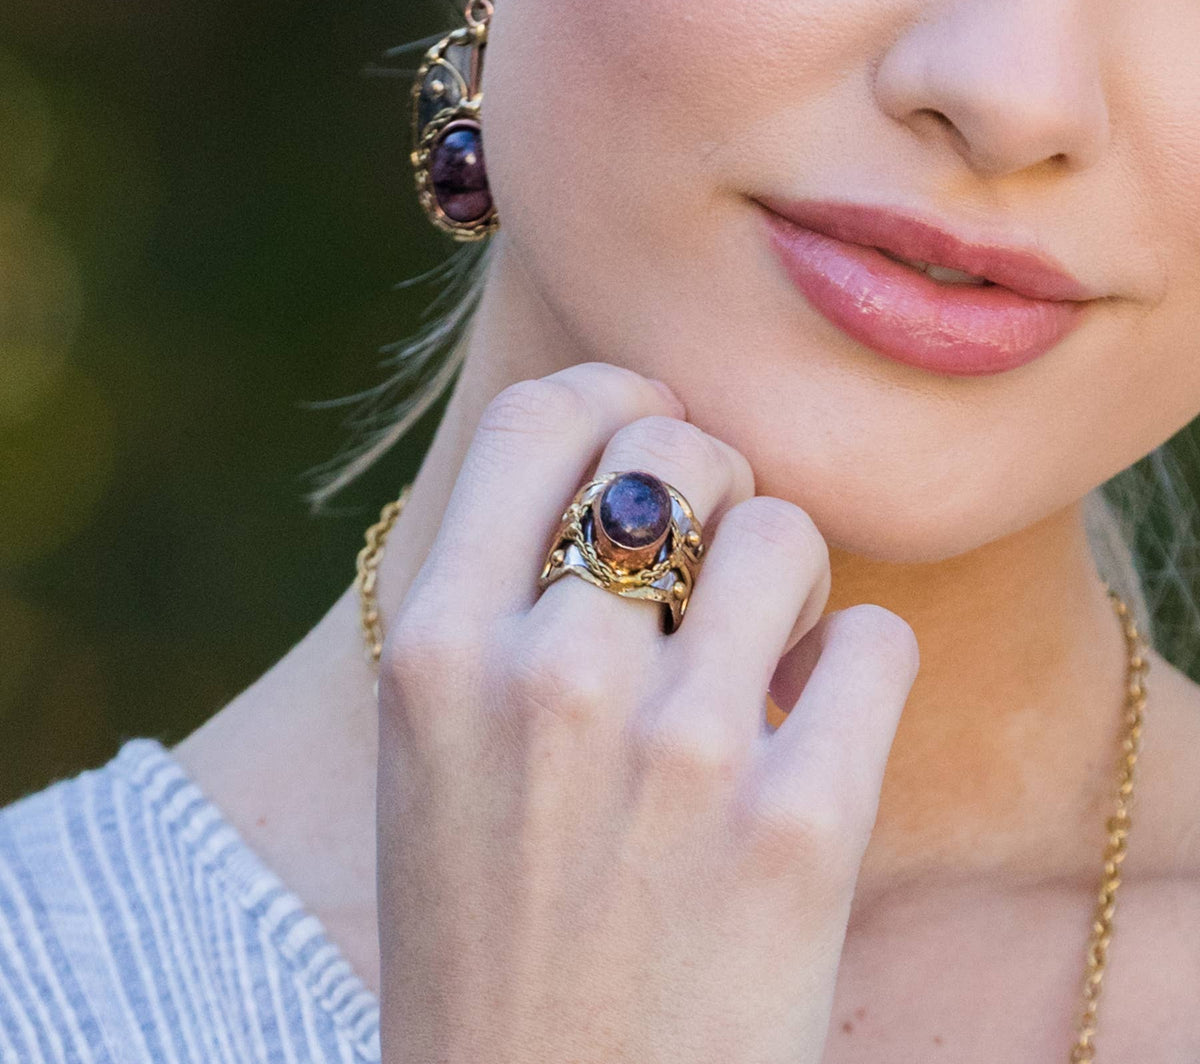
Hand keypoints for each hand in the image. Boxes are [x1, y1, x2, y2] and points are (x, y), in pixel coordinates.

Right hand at [376, 361, 918, 1063]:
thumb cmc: (487, 928)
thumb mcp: (435, 749)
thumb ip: (498, 603)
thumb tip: (619, 467)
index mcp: (438, 650)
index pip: (539, 417)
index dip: (611, 399)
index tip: (647, 434)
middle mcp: (549, 680)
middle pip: (676, 449)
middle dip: (713, 476)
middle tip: (719, 551)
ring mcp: (678, 750)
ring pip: (786, 530)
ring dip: (792, 571)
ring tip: (770, 646)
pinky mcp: (799, 825)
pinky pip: (876, 642)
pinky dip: (860, 664)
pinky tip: (819, 720)